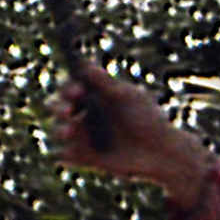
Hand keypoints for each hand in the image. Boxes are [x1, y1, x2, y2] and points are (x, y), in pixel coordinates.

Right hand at [52, 71, 217, 205]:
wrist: (162, 153)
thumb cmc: (149, 120)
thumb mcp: (128, 98)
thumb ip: (105, 82)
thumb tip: (83, 63)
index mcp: (94, 96)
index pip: (70, 88)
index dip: (68, 88)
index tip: (78, 92)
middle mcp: (85, 113)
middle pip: (57, 106)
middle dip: (57, 106)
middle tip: (69, 111)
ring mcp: (83, 135)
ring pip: (57, 129)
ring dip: (58, 128)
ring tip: (70, 131)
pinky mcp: (84, 156)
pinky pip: (62, 155)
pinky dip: (62, 153)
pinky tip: (66, 152)